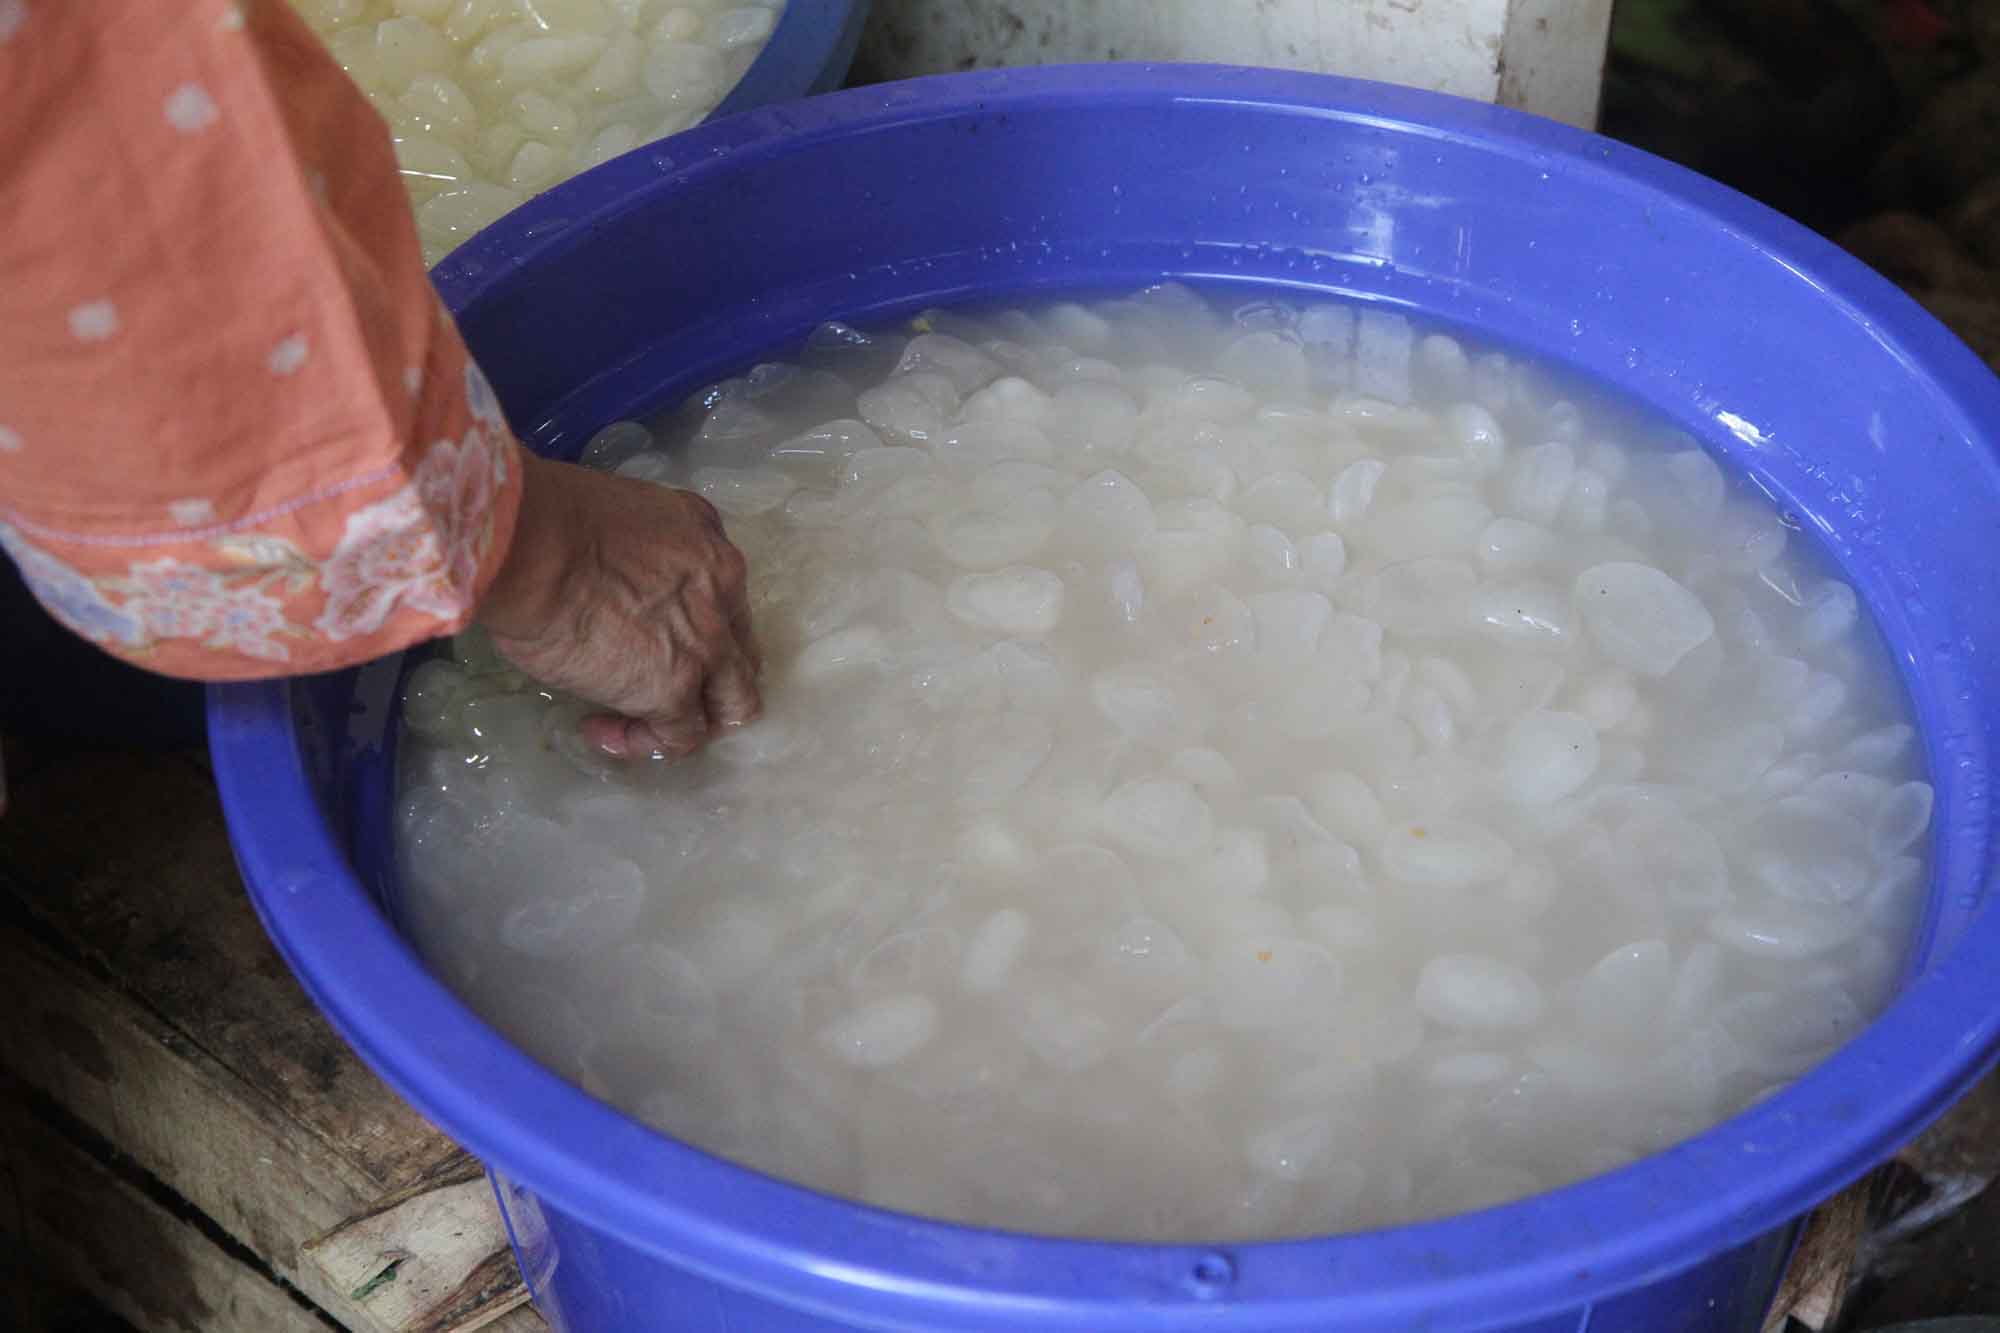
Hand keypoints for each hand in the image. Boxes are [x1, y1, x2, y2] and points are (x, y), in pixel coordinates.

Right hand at [477, 452, 760, 758]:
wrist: (532, 545)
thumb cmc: (546, 520)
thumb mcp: (620, 514)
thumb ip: (638, 553)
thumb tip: (608, 584)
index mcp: (708, 540)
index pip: (725, 596)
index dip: (693, 623)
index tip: (645, 632)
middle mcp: (723, 590)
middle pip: (742, 652)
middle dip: (709, 677)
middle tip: (659, 687)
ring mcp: (707, 643)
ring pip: (732, 702)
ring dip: (693, 718)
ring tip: (638, 722)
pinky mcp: (674, 689)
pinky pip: (680, 737)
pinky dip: (645, 743)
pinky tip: (602, 730)